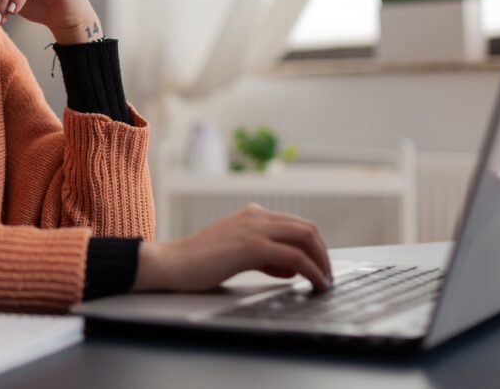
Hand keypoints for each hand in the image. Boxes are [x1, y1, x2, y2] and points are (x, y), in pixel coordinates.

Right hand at [132, 203, 333, 292]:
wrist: (171, 264)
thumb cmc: (198, 263)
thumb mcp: (236, 254)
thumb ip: (263, 256)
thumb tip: (290, 267)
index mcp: (251, 214)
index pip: (296, 224)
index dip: (314, 246)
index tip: (320, 267)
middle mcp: (255, 215)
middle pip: (306, 228)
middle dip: (323, 254)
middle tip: (328, 277)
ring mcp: (253, 228)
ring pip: (306, 238)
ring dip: (322, 262)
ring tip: (325, 283)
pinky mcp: (251, 246)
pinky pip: (296, 257)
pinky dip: (313, 271)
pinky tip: (316, 284)